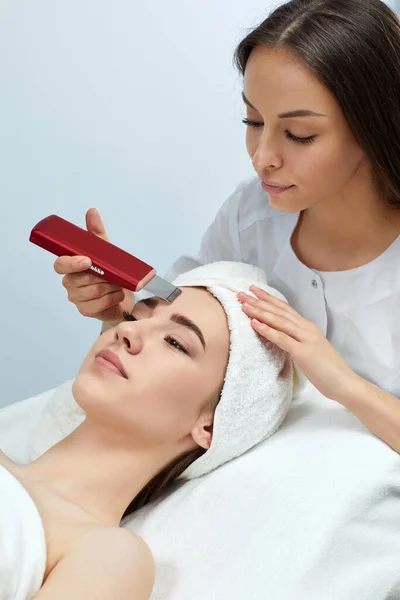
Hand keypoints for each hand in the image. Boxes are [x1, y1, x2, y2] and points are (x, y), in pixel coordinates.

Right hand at [54, 209, 133, 321]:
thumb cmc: (111, 273)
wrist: (124, 297)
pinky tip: (117, 295)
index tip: (87, 260)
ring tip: (117, 284)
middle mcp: (70, 283)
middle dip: (103, 276)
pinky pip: (101, 304)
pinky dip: (114, 297)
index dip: (72, 263)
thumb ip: (97, 233)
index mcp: (71, 266)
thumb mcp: (106, 251)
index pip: (60, 264)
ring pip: (93, 292)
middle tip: (113, 274)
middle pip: (82, 279)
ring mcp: (77, 298)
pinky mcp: (86, 311)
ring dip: (111, 287)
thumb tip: (91, 212)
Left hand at [238, 285, 359, 401]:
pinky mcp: (303, 352)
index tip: (253, 291)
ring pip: (279, 321)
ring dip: (259, 311)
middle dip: (259, 301)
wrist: (344, 382)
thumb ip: (298, 341)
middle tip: (241, 292)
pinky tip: (254, 323)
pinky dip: (267, 330)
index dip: (269, 299)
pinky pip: (281, 338)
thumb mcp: (310, 350)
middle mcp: (307, 328)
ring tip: (244, 304)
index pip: (285, 309)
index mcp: (308, 327)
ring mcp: (306, 339)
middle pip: (279, 311)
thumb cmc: (328, 370)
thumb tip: (282, 338)